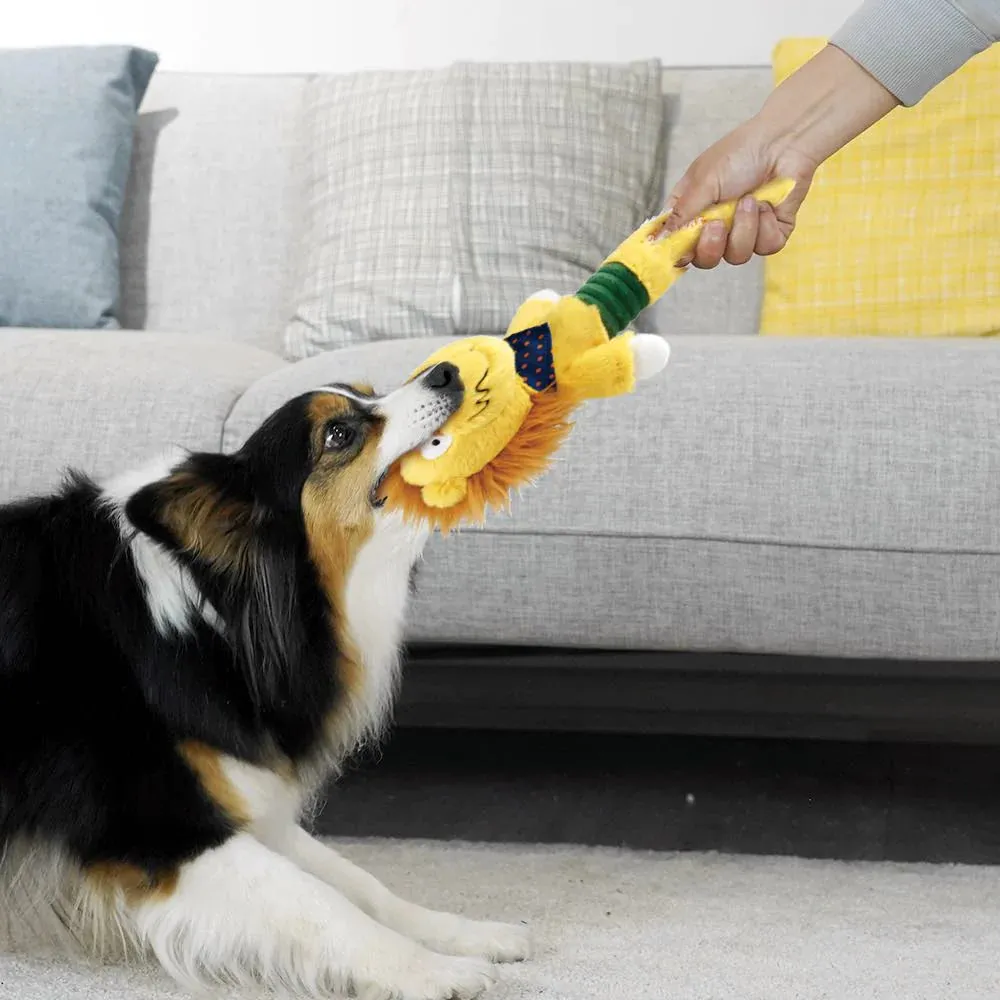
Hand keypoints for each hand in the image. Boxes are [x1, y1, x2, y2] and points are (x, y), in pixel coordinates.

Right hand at [662, 123, 816, 268]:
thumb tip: (659, 240)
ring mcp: (745, 232)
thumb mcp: (703, 181)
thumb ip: (681, 213)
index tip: (679, 253)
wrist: (784, 142)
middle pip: (705, 260)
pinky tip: (768, 204)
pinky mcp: (772, 234)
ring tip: (751, 200)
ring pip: (736, 256)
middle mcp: (717, 227)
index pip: (678, 244)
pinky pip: (765, 247)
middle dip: (711, 246)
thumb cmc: (740, 153)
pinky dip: (766, 226)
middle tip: (718, 224)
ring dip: (744, 228)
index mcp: (694, 212)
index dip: (677, 253)